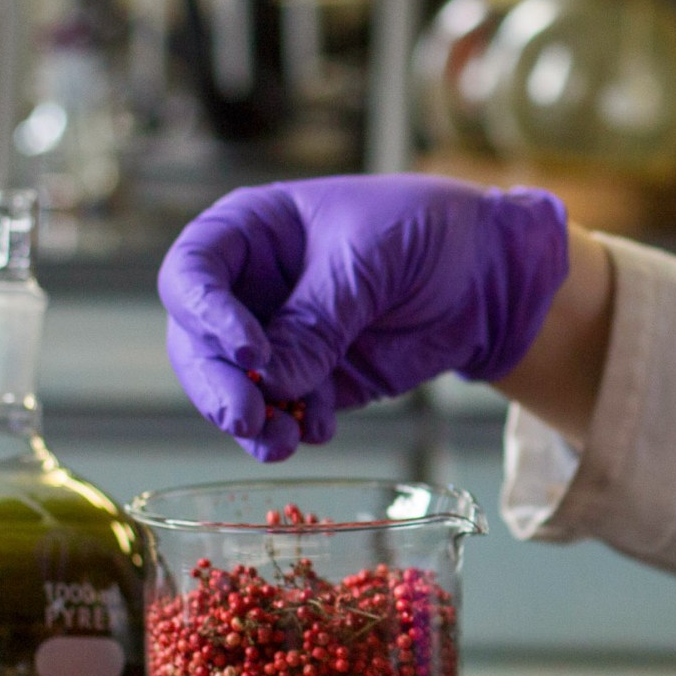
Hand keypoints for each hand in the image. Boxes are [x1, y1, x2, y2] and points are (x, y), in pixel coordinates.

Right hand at [160, 175, 568, 460]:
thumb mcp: (369, 260)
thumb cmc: (424, 233)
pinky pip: (283, 412)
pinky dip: (293, 427)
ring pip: (232, 388)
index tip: (250, 350)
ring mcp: (276, 337)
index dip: (205, 315)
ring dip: (250, 421)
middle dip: (217, 385)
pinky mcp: (311, 378)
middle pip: (197, 343)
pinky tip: (320, 429)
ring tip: (282, 443)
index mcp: (248, 232)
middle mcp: (248, 288)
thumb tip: (271, 379)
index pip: (191, 274)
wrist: (485, 273)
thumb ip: (319, 317)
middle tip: (246, 418)